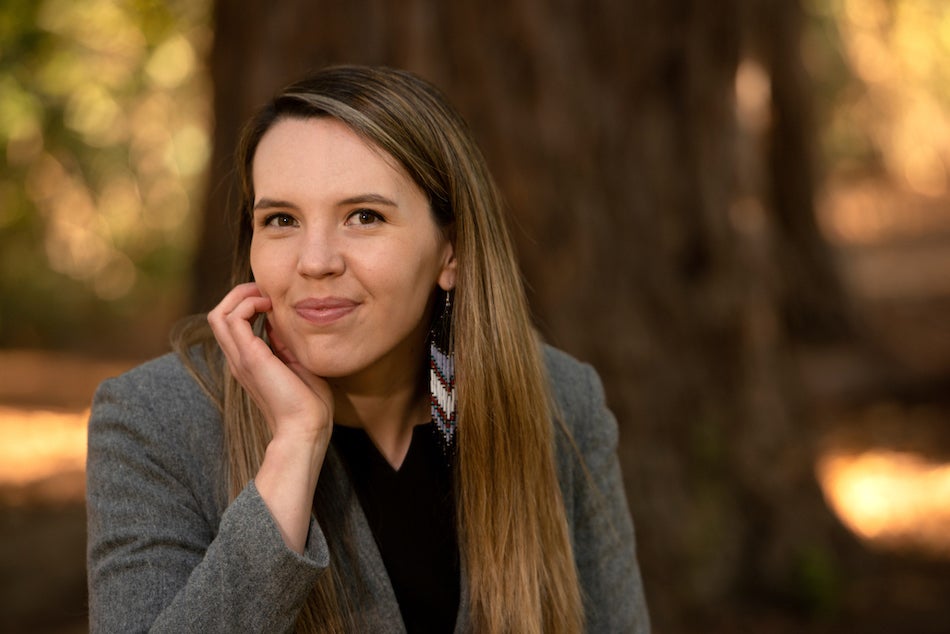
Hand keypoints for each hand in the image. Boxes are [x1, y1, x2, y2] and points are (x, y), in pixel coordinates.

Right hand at [208, 283, 332, 552]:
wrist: (306, 428)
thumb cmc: (309, 402)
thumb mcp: (296, 364)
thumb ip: (284, 344)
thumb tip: (280, 321)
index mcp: (249, 361)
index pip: (233, 324)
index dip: (248, 303)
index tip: (273, 298)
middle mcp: (239, 359)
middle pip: (219, 315)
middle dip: (241, 294)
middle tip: (267, 291)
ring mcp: (240, 358)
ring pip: (219, 314)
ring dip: (242, 296)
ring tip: (267, 296)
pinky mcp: (249, 357)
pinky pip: (233, 319)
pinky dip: (248, 304)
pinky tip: (270, 307)